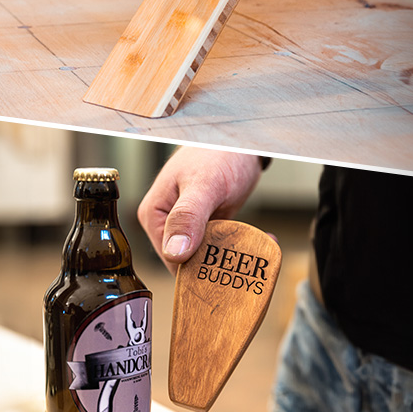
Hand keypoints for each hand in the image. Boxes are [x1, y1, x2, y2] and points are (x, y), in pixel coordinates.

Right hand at [138, 148, 263, 272]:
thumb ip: (188, 216)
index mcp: (154, 216)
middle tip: (245, 257)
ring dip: (231, 255)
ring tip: (254, 248)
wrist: (238, 142)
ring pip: (206, 255)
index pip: (170, 260)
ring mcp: (185, 225)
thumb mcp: (204, 185)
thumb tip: (175, 252)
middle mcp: (166, 223)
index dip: (197, 269)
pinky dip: (237, 245)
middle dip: (217, 262)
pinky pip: (218, 244)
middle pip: (189, 261)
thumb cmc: (217, 155)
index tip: (223, 266)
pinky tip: (257, 239)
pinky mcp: (204, 225)